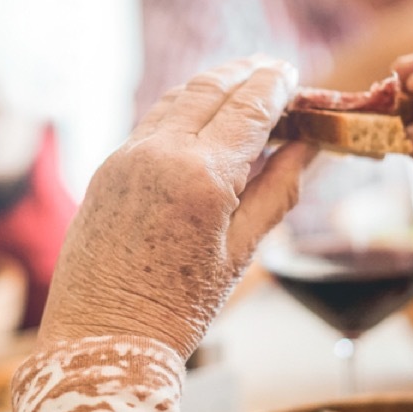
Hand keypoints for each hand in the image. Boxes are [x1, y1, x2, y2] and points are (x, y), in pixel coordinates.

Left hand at [38, 56, 316, 358]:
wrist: (102, 340)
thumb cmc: (177, 310)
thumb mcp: (241, 253)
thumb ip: (278, 190)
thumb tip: (309, 148)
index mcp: (201, 176)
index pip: (249, 108)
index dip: (276, 86)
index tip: (295, 75)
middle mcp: (159, 154)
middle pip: (211, 88)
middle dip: (247, 73)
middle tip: (277, 71)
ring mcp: (127, 157)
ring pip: (178, 97)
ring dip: (214, 84)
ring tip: (244, 84)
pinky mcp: (108, 168)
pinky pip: (153, 121)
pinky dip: (185, 107)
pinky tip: (204, 118)